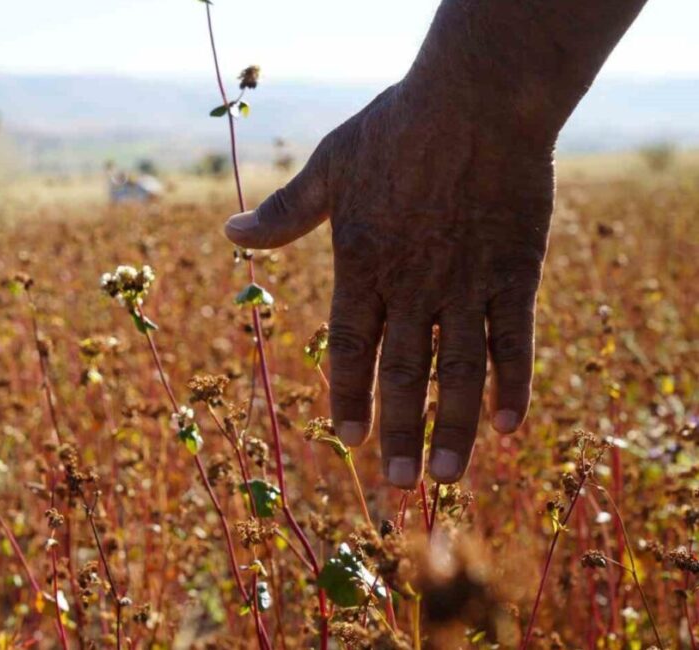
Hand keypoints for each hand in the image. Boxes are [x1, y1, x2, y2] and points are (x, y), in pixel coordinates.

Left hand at [224, 81, 553, 487]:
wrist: (476, 99)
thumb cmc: (396, 128)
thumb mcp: (329, 167)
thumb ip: (284, 213)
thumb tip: (229, 234)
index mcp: (362, 265)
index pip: (351, 347)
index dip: (347, 396)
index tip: (345, 439)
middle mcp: (412, 286)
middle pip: (402, 374)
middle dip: (395, 432)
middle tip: (393, 485)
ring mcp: (466, 283)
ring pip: (458, 372)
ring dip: (453, 428)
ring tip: (446, 477)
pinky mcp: (515, 273)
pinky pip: (514, 340)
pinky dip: (514, 384)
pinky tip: (512, 426)